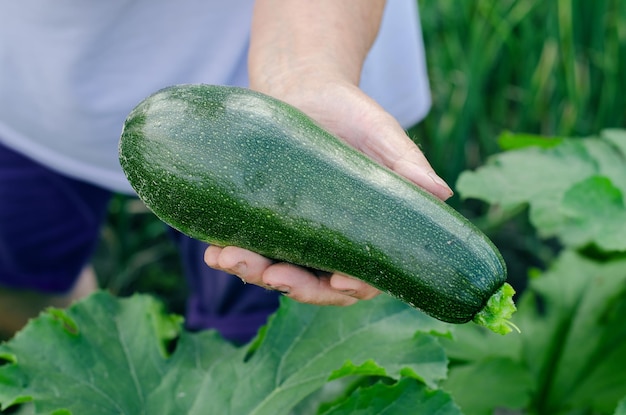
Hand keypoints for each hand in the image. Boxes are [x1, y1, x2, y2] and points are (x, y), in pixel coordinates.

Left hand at [205, 79, 452, 305]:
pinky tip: (213, 251)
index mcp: (366, 232)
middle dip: (290, 284)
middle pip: (315, 283)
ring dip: (253, 273)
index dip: (350, 287)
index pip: (364, 276)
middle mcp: (331, 241)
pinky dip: (231, 255)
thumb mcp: (381, 134)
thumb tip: (441, 193)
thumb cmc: (351, 112)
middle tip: (268, 272)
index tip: (338, 281)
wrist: (303, 88)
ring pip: (277, 271)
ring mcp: (296, 235)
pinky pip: (250, 248)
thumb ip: (407, 164)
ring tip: (227, 258)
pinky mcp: (266, 221)